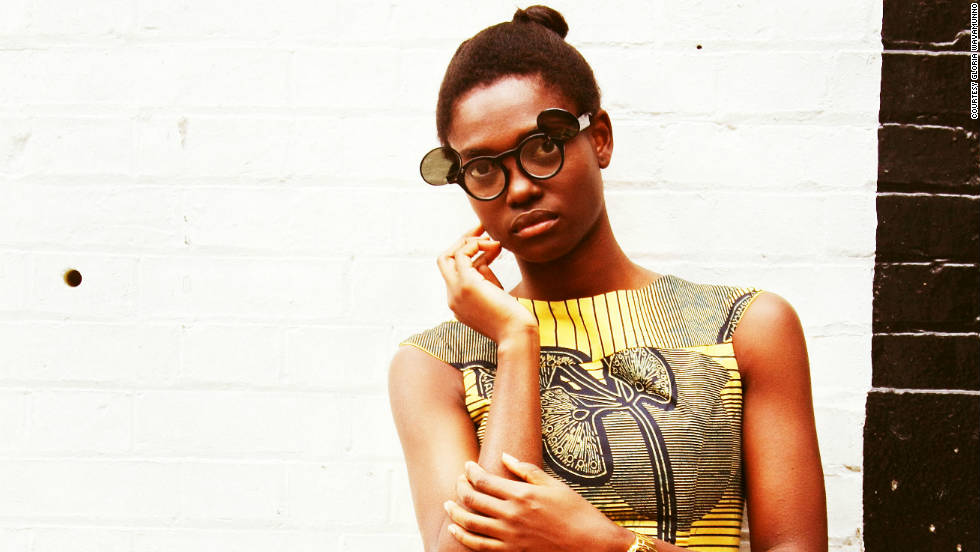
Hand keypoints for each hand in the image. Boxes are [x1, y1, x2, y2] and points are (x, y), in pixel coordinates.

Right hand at [437, 224, 536, 342]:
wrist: (517, 335)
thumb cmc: (513, 319)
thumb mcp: (495, 293)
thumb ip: (487, 275)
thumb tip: (487, 252)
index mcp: (459, 302)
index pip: (456, 270)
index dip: (471, 254)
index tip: (490, 243)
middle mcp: (452, 297)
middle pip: (444, 261)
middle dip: (462, 241)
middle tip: (483, 229)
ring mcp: (455, 292)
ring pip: (447, 256)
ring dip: (470, 241)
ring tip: (492, 239)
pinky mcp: (466, 285)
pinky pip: (462, 254)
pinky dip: (476, 245)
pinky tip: (494, 246)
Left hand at [444, 453, 631, 551]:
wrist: (590, 544)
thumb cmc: (576, 512)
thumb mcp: (553, 484)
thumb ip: (526, 470)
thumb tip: (504, 456)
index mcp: (522, 494)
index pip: (484, 480)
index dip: (470, 471)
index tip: (467, 465)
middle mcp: (512, 514)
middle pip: (473, 499)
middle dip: (460, 488)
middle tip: (458, 481)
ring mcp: (510, 535)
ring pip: (470, 522)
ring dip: (455, 512)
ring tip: (449, 504)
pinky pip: (479, 546)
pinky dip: (463, 537)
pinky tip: (456, 530)